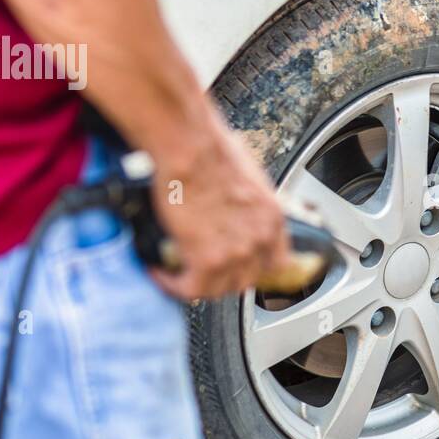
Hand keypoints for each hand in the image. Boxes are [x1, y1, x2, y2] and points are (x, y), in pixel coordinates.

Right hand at [149, 115, 290, 299]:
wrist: (191, 149)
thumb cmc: (212, 150)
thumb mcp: (248, 174)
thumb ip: (247, 200)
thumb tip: (234, 202)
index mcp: (272, 217)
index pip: (277, 262)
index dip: (255, 268)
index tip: (240, 268)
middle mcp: (260, 239)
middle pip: (247, 279)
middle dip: (223, 278)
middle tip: (202, 271)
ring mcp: (237, 253)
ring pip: (219, 289)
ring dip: (197, 284)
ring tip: (178, 275)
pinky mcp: (207, 260)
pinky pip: (191, 289)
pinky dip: (173, 285)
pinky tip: (161, 273)